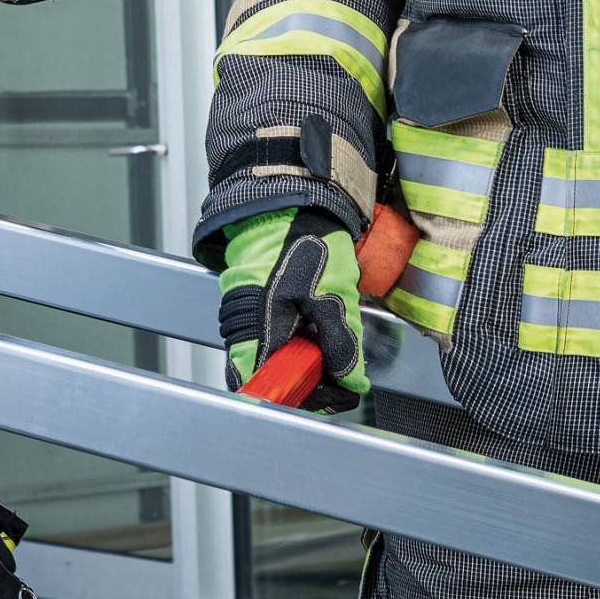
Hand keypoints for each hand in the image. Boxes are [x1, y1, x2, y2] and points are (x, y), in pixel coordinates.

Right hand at [219, 209, 366, 414]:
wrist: (287, 201)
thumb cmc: (302, 239)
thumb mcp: (332, 295)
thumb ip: (341, 343)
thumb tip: (352, 380)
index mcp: (259, 330)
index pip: (268, 388)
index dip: (304, 397)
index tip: (336, 393)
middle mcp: (247, 329)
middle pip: (274, 377)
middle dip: (312, 378)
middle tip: (343, 368)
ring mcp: (250, 318)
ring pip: (278, 358)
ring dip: (309, 358)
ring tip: (334, 338)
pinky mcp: (258, 307)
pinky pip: (278, 338)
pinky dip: (303, 339)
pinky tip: (320, 324)